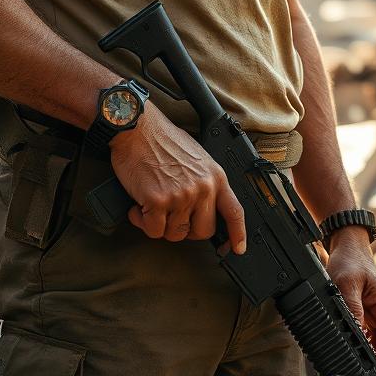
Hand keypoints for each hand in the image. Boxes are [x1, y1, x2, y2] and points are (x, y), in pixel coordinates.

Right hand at [108, 103, 246, 253]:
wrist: (137, 127)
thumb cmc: (162, 139)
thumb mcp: (196, 157)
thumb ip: (204, 182)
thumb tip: (202, 208)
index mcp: (215, 176)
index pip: (234, 211)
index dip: (237, 234)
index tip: (238, 248)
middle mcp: (202, 188)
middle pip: (202, 231)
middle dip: (185, 228)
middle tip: (171, 214)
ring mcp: (181, 196)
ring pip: (175, 234)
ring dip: (160, 224)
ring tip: (151, 202)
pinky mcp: (158, 201)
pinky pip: (154, 230)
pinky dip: (143, 222)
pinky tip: (139, 205)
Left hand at [325, 230, 375, 362]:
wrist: (346, 245)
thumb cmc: (350, 260)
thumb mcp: (346, 283)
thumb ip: (352, 308)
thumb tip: (356, 334)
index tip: (369, 362)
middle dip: (371, 351)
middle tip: (354, 354)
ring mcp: (375, 314)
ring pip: (373, 340)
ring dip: (362, 344)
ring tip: (348, 343)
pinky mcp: (365, 314)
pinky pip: (364, 332)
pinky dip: (356, 337)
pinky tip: (346, 335)